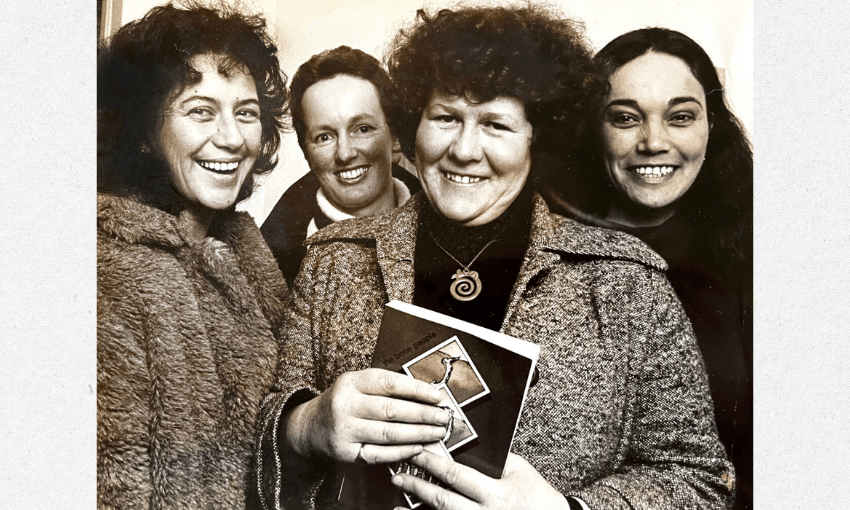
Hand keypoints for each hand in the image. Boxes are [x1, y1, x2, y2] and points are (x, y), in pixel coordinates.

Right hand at [286, 368, 450, 463]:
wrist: (309, 426)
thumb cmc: (341, 402)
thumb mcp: (357, 384)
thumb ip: (386, 387)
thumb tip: (425, 394)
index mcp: (351, 382)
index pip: (389, 383)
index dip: (416, 389)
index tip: (437, 395)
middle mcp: (345, 405)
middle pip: (392, 410)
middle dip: (423, 414)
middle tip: (442, 417)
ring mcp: (345, 430)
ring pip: (388, 433)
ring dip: (418, 433)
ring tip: (436, 432)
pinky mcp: (346, 452)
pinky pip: (380, 453)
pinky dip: (402, 451)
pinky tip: (417, 447)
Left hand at [390, 452, 568, 509]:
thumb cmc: (537, 497)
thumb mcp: (520, 471)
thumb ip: (495, 458)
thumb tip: (469, 443)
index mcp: (495, 493)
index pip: (457, 476)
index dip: (433, 465)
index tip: (416, 453)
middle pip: (442, 501)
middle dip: (417, 487)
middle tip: (398, 476)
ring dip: (417, 509)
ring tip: (399, 498)